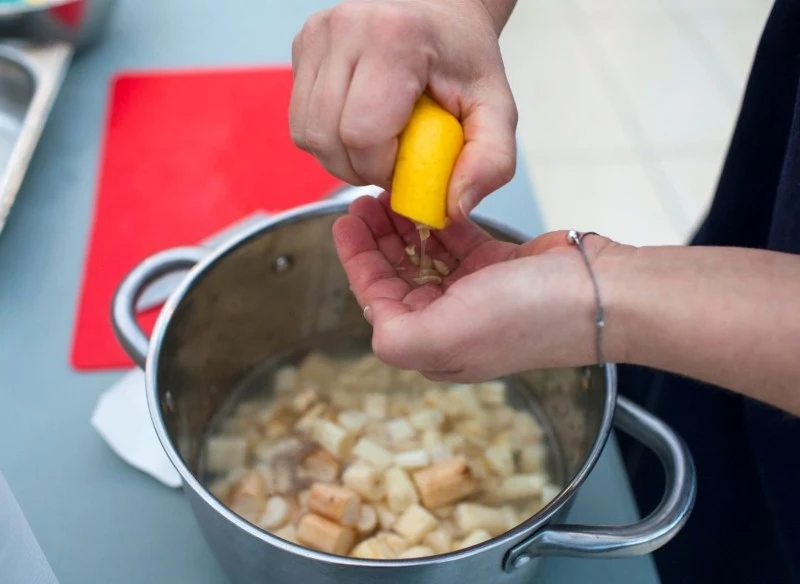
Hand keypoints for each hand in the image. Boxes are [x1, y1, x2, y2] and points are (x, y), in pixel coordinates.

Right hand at [290, 0, 517, 219]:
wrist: (442, 12)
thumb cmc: (464, 60)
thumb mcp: (496, 111)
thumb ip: (490, 162)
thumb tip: (453, 209)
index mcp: (395, 39)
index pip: (361, 133)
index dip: (381, 168)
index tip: (407, 163)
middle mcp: (346, 29)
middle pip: (326, 138)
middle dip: (358, 168)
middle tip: (392, 158)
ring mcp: (317, 35)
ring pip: (306, 134)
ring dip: (339, 156)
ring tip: (376, 142)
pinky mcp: (302, 46)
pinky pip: (300, 120)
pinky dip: (327, 137)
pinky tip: (357, 124)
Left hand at [332, 194, 625, 381]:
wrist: (601, 294)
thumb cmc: (525, 315)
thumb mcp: (447, 335)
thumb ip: (397, 336)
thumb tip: (374, 320)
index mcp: (433, 346)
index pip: (378, 301)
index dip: (357, 262)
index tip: (343, 222)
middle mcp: (450, 324)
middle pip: (397, 276)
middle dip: (377, 240)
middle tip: (363, 201)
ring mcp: (474, 295)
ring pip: (424, 256)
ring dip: (404, 226)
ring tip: (388, 193)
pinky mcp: (497, 267)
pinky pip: (456, 241)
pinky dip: (440, 221)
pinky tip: (427, 199)